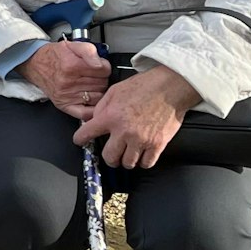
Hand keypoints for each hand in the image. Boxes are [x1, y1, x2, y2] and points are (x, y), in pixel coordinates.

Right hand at [19, 40, 111, 119]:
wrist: (35, 64)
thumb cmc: (54, 55)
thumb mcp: (71, 44)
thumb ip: (88, 50)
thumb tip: (100, 64)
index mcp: (72, 65)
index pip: (104, 70)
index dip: (104, 66)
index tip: (99, 65)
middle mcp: (68, 82)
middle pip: (102, 83)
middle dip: (101, 78)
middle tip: (93, 74)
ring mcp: (67, 95)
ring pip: (98, 97)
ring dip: (98, 91)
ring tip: (90, 84)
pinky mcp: (65, 105)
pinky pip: (86, 113)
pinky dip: (93, 109)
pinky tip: (91, 100)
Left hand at [73, 65, 201, 169]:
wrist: (170, 87)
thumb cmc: (144, 86)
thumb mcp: (115, 90)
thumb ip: (102, 107)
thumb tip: (94, 120)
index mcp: (111, 116)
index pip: (87, 133)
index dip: (80, 139)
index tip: (80, 141)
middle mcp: (124, 131)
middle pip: (109, 157)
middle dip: (108, 157)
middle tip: (111, 154)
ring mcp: (141, 140)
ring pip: (128, 163)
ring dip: (126, 160)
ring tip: (127, 154)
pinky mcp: (158, 144)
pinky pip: (147, 163)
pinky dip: (143, 162)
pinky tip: (142, 155)